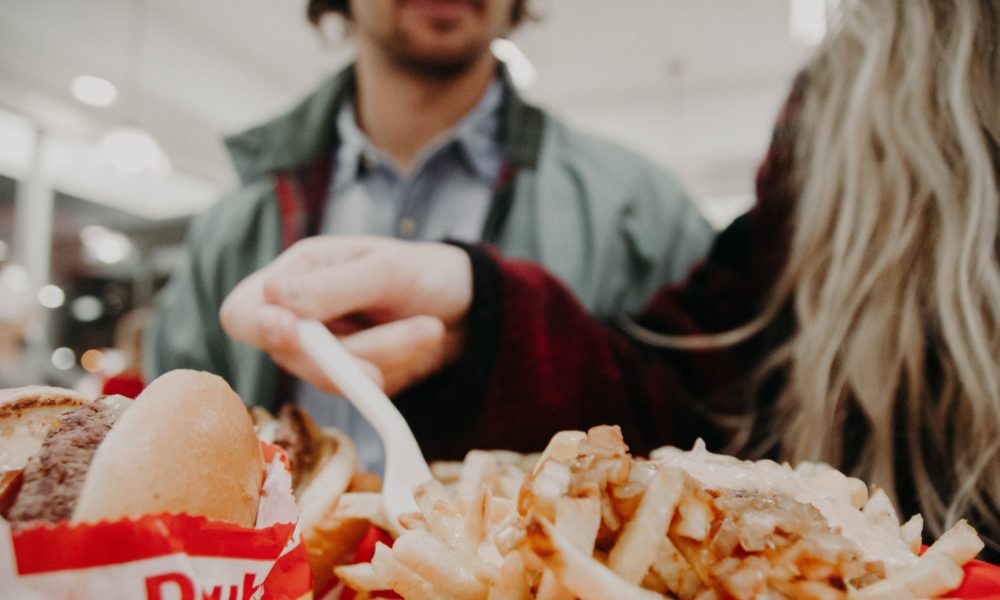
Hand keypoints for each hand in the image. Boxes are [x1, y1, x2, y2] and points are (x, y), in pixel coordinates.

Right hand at [219, 236, 473, 395]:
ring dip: (387, 354)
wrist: (467, 308)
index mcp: (296, 274)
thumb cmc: (423, 272)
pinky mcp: (350, 382)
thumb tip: (273, 296)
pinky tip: (422, 341)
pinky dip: (396, 368)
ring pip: (332, 378)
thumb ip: (333, 286)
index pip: (243, 311)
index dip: (258, 326)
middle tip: (417, 332)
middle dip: (353, 350)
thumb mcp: (387, 269)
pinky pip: (360, 392)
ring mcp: (322, 355)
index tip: (292, 332)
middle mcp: (299, 317)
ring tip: (431, 328)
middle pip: (293, 355)